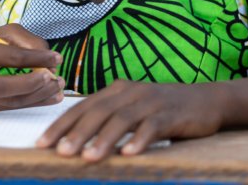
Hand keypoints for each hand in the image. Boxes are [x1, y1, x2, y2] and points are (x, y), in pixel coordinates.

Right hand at [0, 24, 64, 112]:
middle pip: (6, 86)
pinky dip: (33, 102)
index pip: (9, 56)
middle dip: (35, 83)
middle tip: (56, 77)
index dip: (36, 57)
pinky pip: (12, 108)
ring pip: (11, 102)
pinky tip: (49, 96)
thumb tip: (47, 58)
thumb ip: (23, 41)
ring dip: (39, 96)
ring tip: (58, 86)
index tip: (57, 57)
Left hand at [36, 79, 227, 161]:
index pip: (81, 107)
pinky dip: (139, 140)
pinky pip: (152, 127)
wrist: (205, 100)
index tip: (42, 143)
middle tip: (59, 152)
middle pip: (96, 112)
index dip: (60, 124)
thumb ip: (108, 118)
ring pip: (121, 119)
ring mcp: (149, 101)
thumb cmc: (162, 109)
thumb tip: (77, 140)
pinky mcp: (170, 114)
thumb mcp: (132, 109)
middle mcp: (128, 92)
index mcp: (114, 90)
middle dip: (75, 132)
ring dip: (103, 139)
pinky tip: (129, 154)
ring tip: (87, 158)